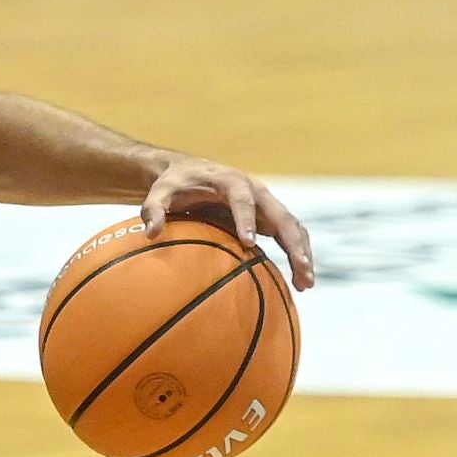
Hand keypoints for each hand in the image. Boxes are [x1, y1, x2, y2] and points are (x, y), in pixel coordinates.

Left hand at [140, 159, 315, 290]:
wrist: (192, 172)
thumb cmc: (176, 184)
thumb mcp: (160, 191)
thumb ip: (153, 208)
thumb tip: (150, 233)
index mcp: (230, 181)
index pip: (241, 199)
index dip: (246, 219)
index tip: (247, 243)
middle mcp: (255, 191)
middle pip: (280, 215)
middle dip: (291, 241)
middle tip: (299, 268)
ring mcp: (267, 204)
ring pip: (292, 227)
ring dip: (302, 253)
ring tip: (306, 284)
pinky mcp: (270, 217)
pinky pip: (290, 236)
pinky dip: (299, 256)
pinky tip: (301, 283)